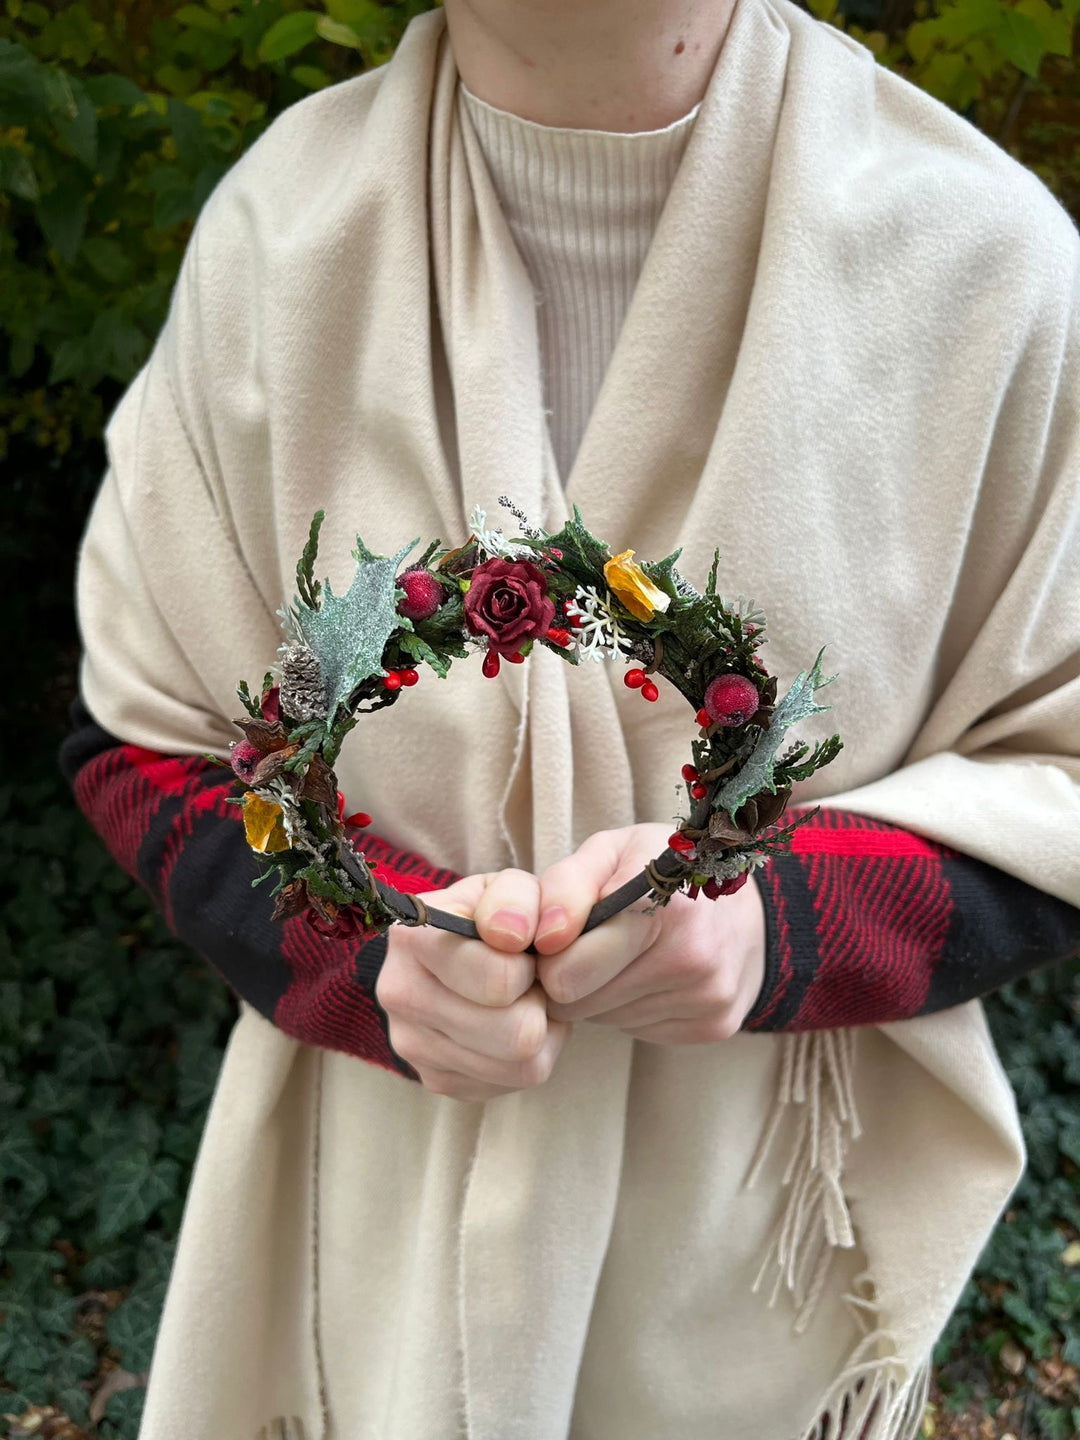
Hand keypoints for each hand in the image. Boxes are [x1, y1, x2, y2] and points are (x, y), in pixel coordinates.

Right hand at [375, 868, 570, 1101]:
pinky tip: (507, 1024)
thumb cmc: (494, 916)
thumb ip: (516, 899)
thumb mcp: (510, 887)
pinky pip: (510, 1085)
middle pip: (516, 1036)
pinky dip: (523, 1058)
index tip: (521, 951)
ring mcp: (411, 1043)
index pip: (499, 981)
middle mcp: (400, 993)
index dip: (529, 967)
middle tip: (530, 982)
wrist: (463, 948)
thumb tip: (510, 936)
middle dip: (538, 1005)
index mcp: (414, 936)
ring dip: (539, 1033)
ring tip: (522, 1001)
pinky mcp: (434, 1078)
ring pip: (520, 1067)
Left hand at [532, 823, 766, 1042]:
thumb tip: (542, 939)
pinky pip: (636, 1030)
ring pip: (605, 1020)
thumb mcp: (611, 850)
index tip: (558, 937)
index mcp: (662, 906)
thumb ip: (563, 886)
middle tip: (588, 945)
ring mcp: (707, 998)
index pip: (568, 971)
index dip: (549, 956)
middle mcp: (692, 958)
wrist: (746, 898)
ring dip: (601, 992)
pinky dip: (630, 1006)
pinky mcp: (714, 1025)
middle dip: (570, 977)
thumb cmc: (663, 869)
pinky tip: (650, 973)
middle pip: (579, 1003)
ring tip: (624, 954)